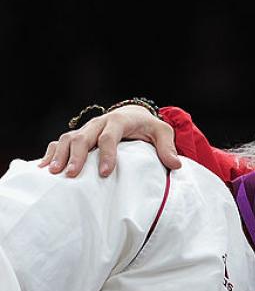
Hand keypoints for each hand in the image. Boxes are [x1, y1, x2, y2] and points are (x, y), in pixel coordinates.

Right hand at [41, 106, 180, 177]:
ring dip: (59, 155)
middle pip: (82, 137)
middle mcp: (98, 122)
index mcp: (118, 121)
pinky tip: (42, 169)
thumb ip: (167, 147)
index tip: (105, 173)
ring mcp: (86, 129)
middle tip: (72, 175)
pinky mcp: (78, 135)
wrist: (133, 115)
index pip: (109, 136)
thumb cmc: (148, 126)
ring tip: (53, 173)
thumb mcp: (163, 132)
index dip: (106, 154)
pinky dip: (50, 153)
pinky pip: (60, 142)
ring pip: (67, 138)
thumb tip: (176, 165)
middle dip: (77, 156)